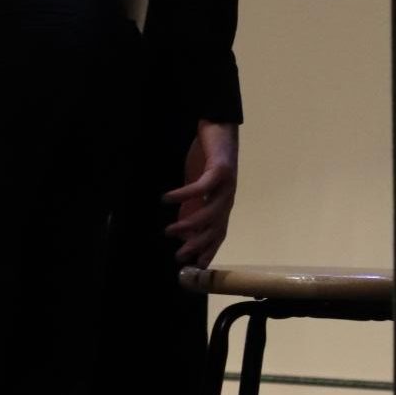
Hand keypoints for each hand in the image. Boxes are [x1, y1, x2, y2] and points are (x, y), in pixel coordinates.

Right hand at [163, 120, 238, 269]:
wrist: (220, 127)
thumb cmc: (207, 157)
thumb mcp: (198, 186)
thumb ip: (193, 205)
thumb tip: (182, 228)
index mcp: (223, 204)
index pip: (218, 234)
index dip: (208, 251)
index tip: (194, 267)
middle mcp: (228, 198)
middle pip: (215, 228)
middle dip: (198, 245)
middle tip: (179, 255)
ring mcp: (226, 185)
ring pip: (210, 212)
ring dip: (189, 224)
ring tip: (169, 230)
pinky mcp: (220, 170)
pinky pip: (201, 187)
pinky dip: (184, 195)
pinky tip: (167, 199)